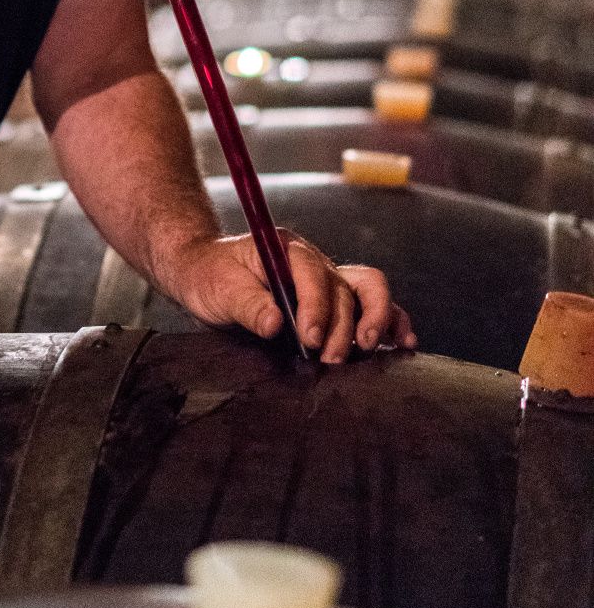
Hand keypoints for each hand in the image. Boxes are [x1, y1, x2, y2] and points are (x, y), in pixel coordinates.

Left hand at [163, 229, 417, 363]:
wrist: (206, 273)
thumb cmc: (211, 276)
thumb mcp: (219, 288)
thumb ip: (247, 304)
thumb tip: (276, 323)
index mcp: (287, 250)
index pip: (313, 274)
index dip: (315, 307)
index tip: (308, 338)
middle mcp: (314, 262)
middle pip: (345, 287)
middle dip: (343, 325)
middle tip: (328, 358)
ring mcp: (328, 280)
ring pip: (368, 291)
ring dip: (373, 320)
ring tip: (366, 350)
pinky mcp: (334, 302)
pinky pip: (372, 305)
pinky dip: (391, 321)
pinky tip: (401, 342)